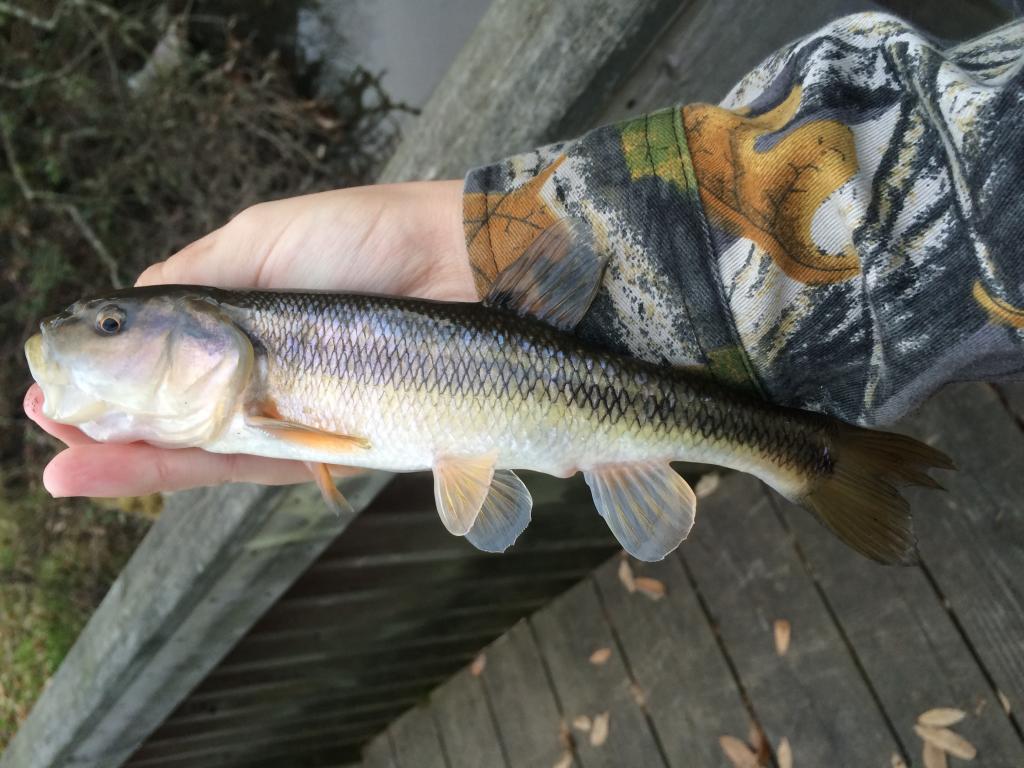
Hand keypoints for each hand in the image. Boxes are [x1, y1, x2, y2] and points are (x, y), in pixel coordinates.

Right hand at [25, 180, 473, 497]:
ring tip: (61, 468)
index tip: (53, 385)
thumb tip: (130, 301)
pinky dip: (179, 472)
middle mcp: (262, 374)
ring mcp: (291, 414)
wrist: (453, 268)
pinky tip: (117, 470)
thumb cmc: (362, 242)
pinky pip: (241, 467)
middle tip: (48, 427)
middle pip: (174, 414)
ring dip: (127, 459)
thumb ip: (199, 279)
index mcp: (244, 320)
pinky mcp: (324, 447)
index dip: (112, 376)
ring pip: (197, 448)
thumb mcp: (262, 243)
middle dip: (108, 425)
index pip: (164, 361)